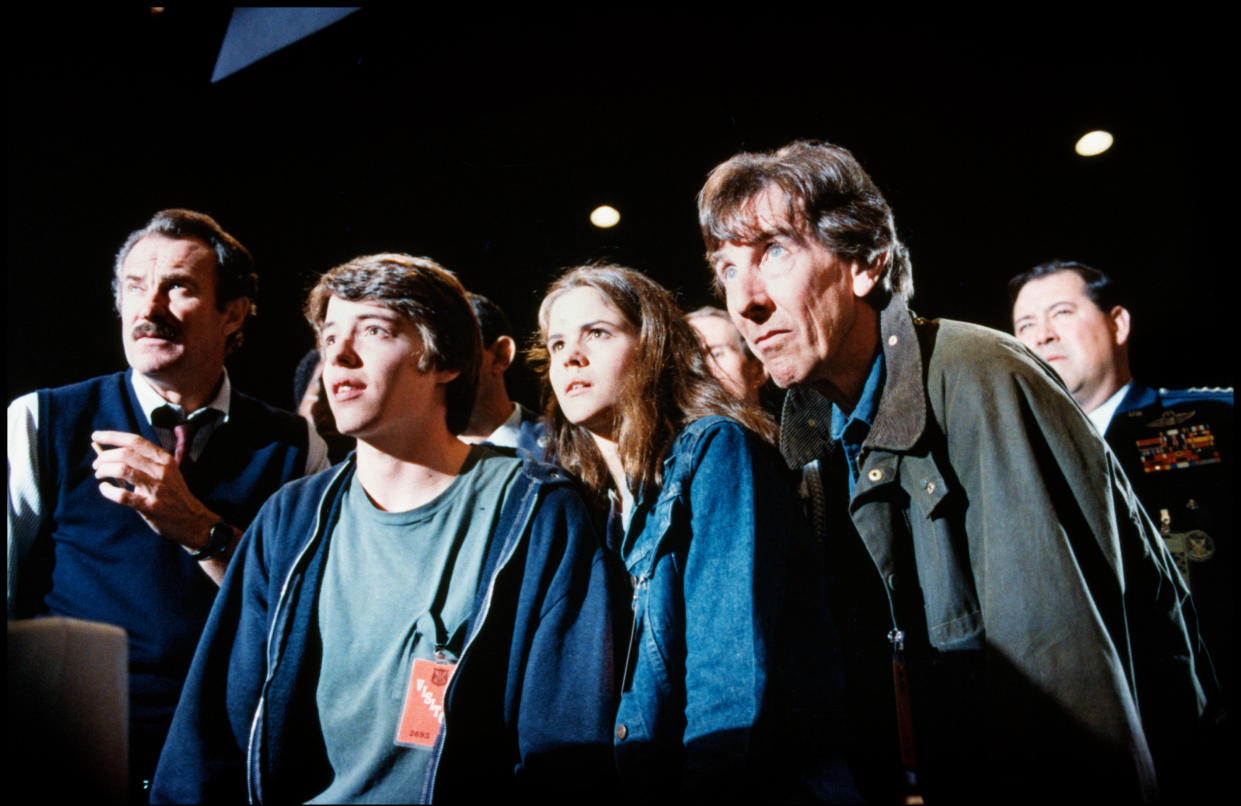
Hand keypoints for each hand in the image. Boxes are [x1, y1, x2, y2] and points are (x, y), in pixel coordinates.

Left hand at [90, 429, 217, 549]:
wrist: (192, 519)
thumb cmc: (173, 494)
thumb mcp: (166, 472)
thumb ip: (144, 463)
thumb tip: (111, 456)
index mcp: (164, 459)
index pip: (135, 441)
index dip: (112, 436)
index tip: (96, 436)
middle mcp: (161, 470)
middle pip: (126, 454)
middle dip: (105, 456)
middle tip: (96, 464)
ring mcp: (156, 488)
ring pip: (123, 470)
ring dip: (105, 470)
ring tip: (98, 474)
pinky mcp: (150, 506)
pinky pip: (123, 495)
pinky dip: (108, 490)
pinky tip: (104, 488)